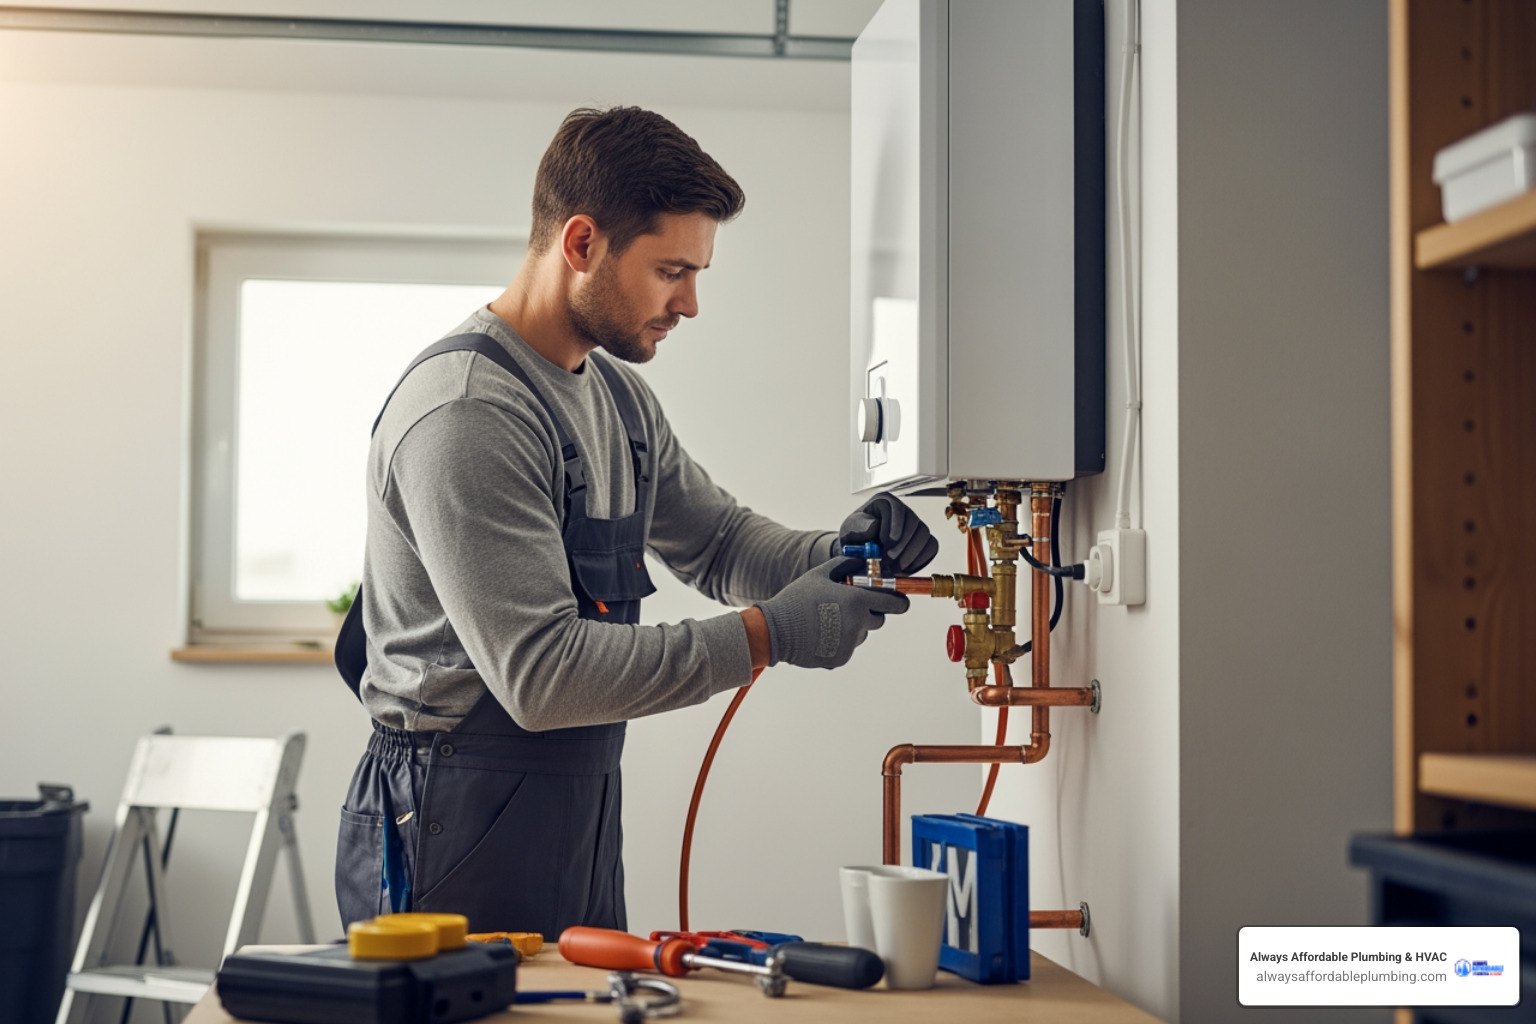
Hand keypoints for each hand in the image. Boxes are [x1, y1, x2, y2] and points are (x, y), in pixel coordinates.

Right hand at [755, 558, 909, 668]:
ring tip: (827, 621)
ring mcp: (850, 644)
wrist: (776, 630)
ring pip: (861, 635)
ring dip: (852, 628)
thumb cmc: (797, 598)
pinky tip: (820, 635)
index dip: (899, 602)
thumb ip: (844, 565)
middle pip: (879, 620)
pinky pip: (847, 648)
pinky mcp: (840, 658)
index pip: (895, 604)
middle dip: (870, 613)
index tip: (899, 601)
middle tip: (850, 608)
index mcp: (857, 601)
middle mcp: (858, 624)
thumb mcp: (819, 575)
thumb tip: (861, 560)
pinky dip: (838, 643)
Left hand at [837, 492, 938, 575]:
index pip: (896, 508)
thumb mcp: (850, 531)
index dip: (894, 526)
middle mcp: (903, 511)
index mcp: (884, 502)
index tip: (887, 543)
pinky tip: (903, 568)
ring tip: (893, 567)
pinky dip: (919, 560)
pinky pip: (931, 547)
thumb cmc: (855, 540)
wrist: (862, 555)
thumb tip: (873, 525)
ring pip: (924, 535)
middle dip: (902, 544)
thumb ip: (858, 527)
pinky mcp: (923, 541)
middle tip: (888, 560)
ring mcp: (915, 526)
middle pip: (913, 522)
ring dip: (910, 555)